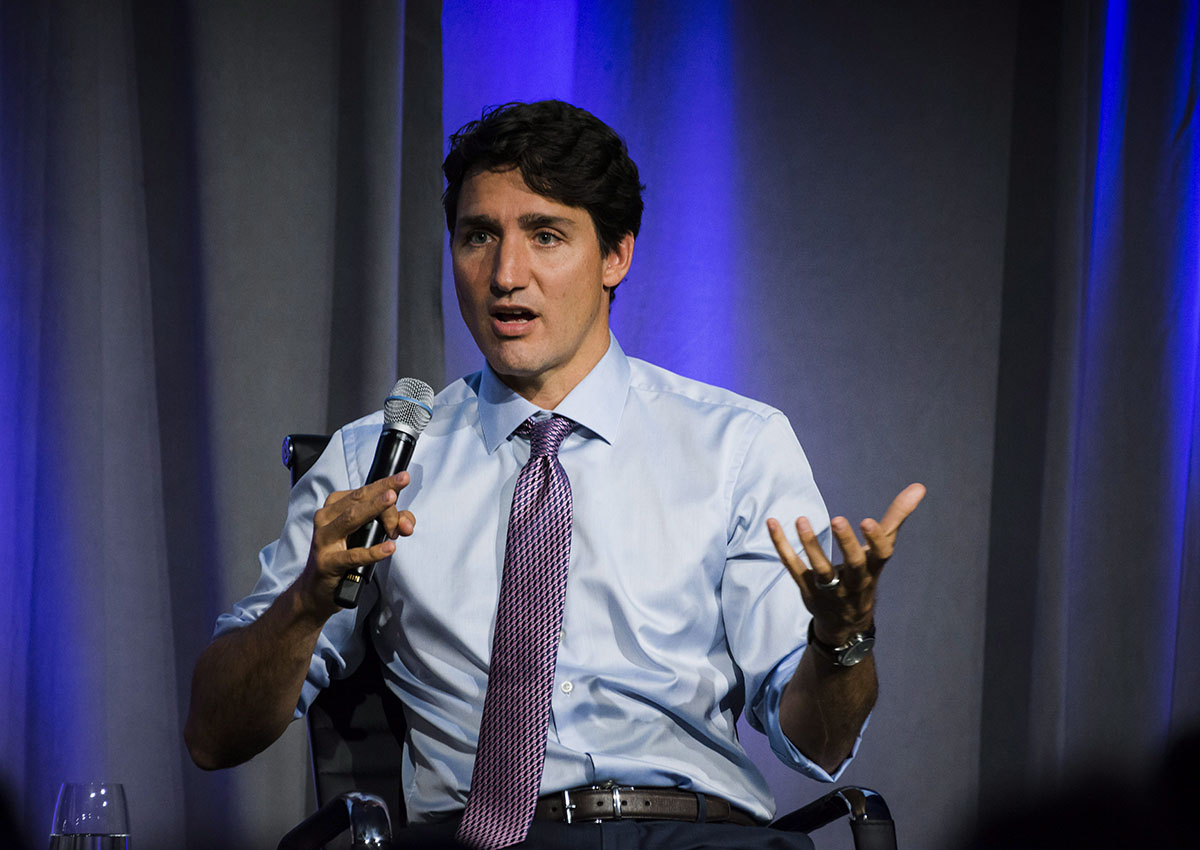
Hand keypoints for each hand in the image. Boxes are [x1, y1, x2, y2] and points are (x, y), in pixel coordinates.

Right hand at [295, 472, 415, 620]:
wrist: (316, 589)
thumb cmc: (343, 556)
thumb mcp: (365, 535)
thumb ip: (390, 524)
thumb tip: (407, 523)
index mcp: (333, 507)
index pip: (362, 492)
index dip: (385, 486)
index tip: (403, 479)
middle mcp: (326, 519)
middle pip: (358, 501)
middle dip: (382, 492)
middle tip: (401, 483)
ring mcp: (324, 540)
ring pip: (351, 519)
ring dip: (374, 509)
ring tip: (392, 501)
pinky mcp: (328, 563)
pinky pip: (353, 555)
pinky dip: (373, 551)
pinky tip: (389, 548)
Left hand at [767, 483, 924, 646]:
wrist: (846, 622)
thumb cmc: (865, 575)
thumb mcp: (881, 550)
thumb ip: (896, 518)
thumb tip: (919, 487)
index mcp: (874, 569)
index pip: (881, 556)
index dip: (876, 540)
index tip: (868, 521)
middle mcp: (854, 581)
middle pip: (853, 564)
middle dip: (846, 543)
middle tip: (837, 520)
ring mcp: (829, 588)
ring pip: (821, 569)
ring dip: (811, 545)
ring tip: (801, 520)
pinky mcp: (807, 588)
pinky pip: (793, 567)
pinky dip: (781, 546)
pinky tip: (772, 523)